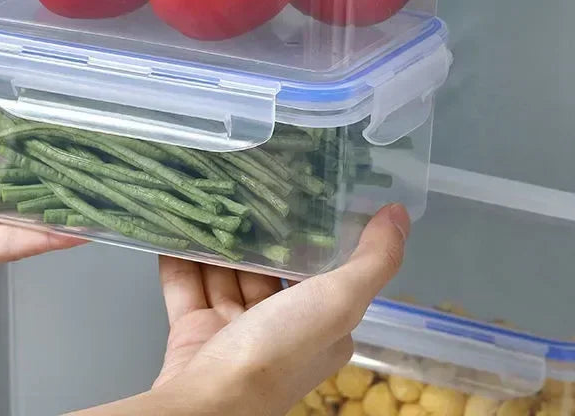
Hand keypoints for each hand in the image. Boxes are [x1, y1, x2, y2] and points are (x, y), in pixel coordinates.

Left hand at [0, 0, 82, 280]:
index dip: (32, 138)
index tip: (69, 122)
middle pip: (14, 186)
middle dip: (55, 175)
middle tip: (99, 157)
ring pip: (18, 220)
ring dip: (59, 210)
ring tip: (104, 194)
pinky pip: (4, 248)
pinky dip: (41, 240)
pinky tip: (79, 227)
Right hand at [154, 204, 408, 415]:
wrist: (206, 404)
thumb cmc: (277, 353)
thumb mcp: (338, 303)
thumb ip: (371, 261)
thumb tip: (400, 214)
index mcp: (319, 328)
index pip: (321, 274)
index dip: (314, 236)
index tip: (304, 192)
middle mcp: (278, 332)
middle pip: (268, 272)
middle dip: (259, 234)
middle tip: (248, 181)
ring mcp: (231, 333)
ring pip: (225, 274)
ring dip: (217, 240)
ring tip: (210, 191)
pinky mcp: (191, 332)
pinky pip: (186, 285)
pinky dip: (180, 257)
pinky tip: (175, 223)